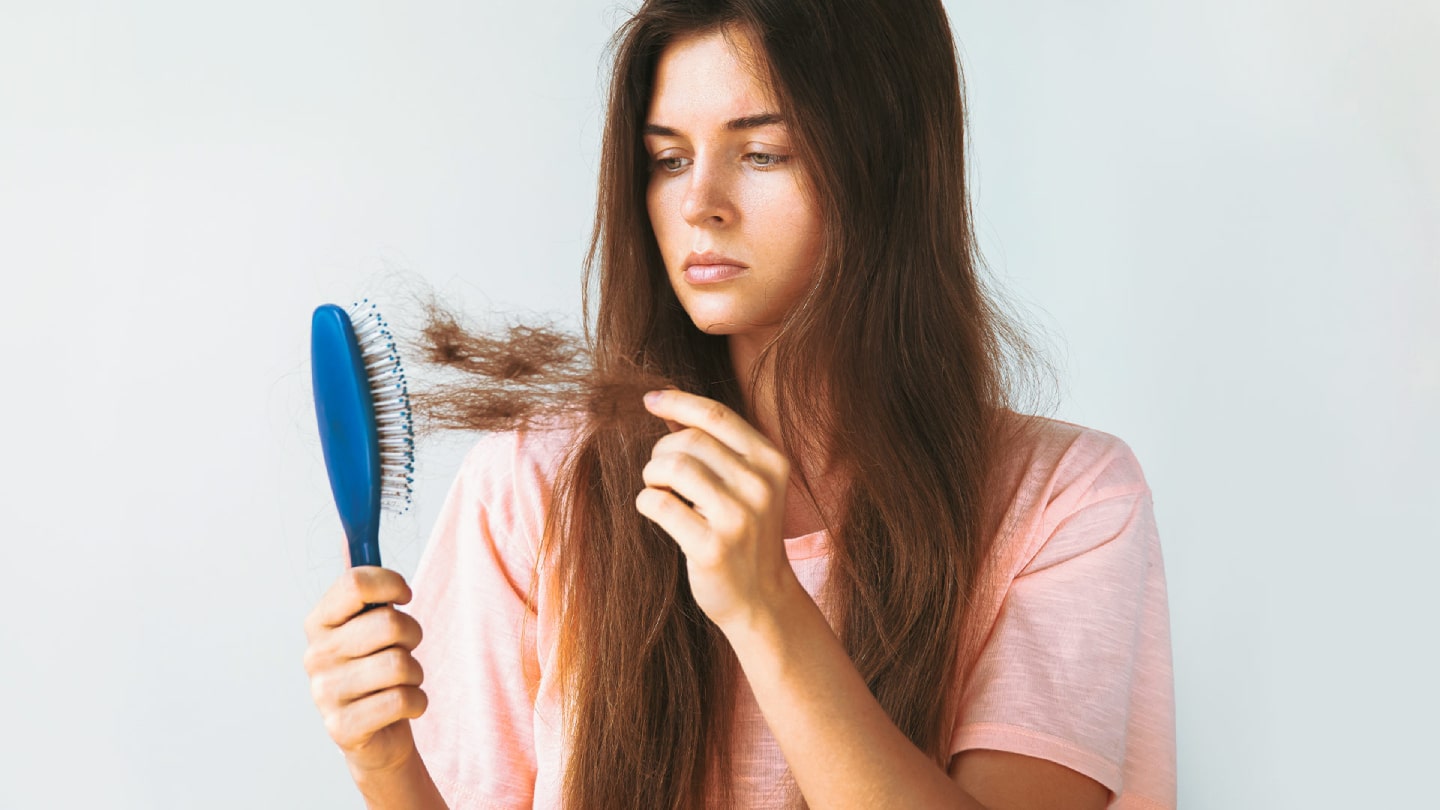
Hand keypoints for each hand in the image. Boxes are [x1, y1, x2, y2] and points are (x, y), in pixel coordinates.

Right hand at [302, 567, 427, 776]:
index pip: (355, 583)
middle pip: (388, 623)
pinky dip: (417, 702)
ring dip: (416, 672)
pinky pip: (402, 700)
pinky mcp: (342, 727)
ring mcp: (324, 693)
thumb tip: (349, 535)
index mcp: (319, 621)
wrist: (377, 732)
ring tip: (404, 680)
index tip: (405, 596)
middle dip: (413, 634)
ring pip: (400, 664)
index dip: (392, 584)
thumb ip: (360, 585)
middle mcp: (315, 655)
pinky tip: (404, 706)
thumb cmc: (376, 667)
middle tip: (406, 647)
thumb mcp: (367, 622)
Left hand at [635, 389, 800, 632]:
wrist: (762, 599)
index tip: (649, 400)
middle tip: (661, 474)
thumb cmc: (746, 533)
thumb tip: (668, 401)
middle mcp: (760, 486)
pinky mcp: (712, 548)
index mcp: (772, 462)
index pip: (716, 415)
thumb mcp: (748, 484)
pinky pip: (659, 504)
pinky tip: (655, 510)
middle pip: (689, 440)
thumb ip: (717, 445)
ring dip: (653, 475)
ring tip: (659, 491)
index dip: (677, 402)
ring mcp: (738, 518)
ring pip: (673, 468)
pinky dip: (647, 502)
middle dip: (662, 451)